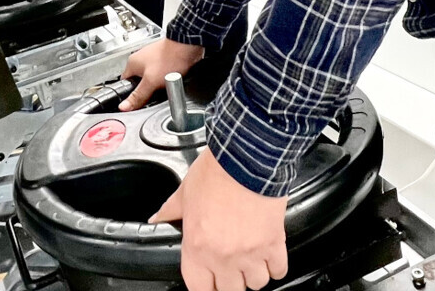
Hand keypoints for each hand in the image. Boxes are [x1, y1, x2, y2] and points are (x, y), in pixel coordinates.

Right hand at [120, 37, 204, 109]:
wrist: (188, 47)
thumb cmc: (169, 57)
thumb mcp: (150, 81)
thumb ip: (138, 95)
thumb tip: (124, 106)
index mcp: (132, 63)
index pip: (124, 83)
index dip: (128, 94)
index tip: (134, 102)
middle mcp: (141, 60)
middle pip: (139, 82)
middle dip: (145, 90)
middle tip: (152, 95)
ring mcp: (154, 60)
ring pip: (152, 79)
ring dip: (157, 85)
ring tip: (163, 88)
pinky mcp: (165, 61)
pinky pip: (162, 75)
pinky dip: (166, 80)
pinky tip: (171, 82)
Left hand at [150, 147, 288, 290]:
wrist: (246, 158)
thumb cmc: (215, 172)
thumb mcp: (185, 192)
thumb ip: (170, 210)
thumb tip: (156, 217)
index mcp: (196, 246)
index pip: (199, 289)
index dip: (205, 287)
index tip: (209, 281)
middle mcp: (223, 256)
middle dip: (230, 280)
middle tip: (230, 265)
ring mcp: (250, 253)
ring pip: (256, 283)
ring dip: (253, 273)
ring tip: (250, 257)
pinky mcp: (274, 245)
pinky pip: (278, 271)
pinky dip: (275, 266)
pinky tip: (268, 253)